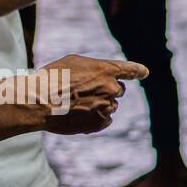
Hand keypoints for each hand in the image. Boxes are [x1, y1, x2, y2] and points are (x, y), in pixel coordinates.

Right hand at [29, 55, 148, 134]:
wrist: (41, 102)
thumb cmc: (53, 78)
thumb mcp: (74, 63)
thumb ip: (94, 68)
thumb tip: (103, 77)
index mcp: (107, 70)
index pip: (130, 70)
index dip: (138, 71)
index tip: (144, 72)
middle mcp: (112, 88)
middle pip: (119, 89)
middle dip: (108, 89)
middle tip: (88, 90)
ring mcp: (108, 107)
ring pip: (111, 105)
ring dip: (100, 104)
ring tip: (77, 103)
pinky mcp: (101, 123)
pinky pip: (105, 120)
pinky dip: (96, 118)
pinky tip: (79, 114)